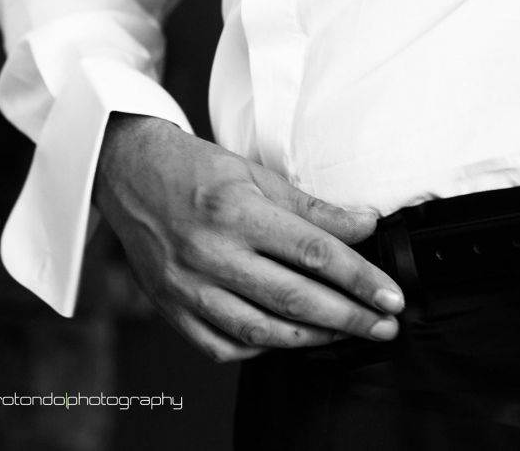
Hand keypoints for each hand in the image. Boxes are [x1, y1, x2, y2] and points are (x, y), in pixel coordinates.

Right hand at [94, 113, 405, 361]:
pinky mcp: (170, 306)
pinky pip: (221, 346)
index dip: (360, 278)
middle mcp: (210, 251)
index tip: (390, 295)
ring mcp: (187, 284)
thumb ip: (312, 207)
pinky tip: (283, 338)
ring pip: (260, 330)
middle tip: (384, 325)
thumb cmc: (192, 170)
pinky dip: (259, 348)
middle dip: (350, 317)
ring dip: (312, 338)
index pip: (314, 253)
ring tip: (343, 332)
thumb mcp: (254, 174)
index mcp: (235, 211)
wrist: (129, 174)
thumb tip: (365, 224)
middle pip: (294, 298)